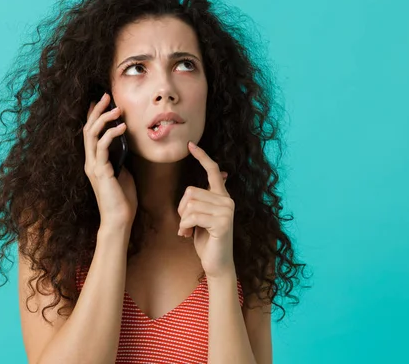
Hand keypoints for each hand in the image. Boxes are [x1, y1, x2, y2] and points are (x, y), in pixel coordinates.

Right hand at [84, 92, 136, 239]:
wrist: (119, 219)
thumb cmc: (123, 199)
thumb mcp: (123, 173)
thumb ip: (120, 159)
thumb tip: (126, 145)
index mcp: (94, 162)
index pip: (90, 133)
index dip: (93, 116)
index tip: (101, 101)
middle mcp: (90, 161)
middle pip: (88, 129)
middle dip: (97, 110)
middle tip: (107, 96)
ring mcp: (93, 166)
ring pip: (92, 134)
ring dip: (104, 119)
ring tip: (117, 109)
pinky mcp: (100, 171)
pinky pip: (103, 146)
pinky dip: (111, 134)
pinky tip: (122, 127)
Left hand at [177, 141, 234, 278]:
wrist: (216, 264)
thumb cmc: (206, 240)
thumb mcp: (201, 217)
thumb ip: (201, 201)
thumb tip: (204, 185)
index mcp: (222, 196)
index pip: (212, 170)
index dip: (202, 157)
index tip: (191, 145)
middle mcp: (227, 200)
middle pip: (191, 191)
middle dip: (181, 209)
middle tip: (185, 224)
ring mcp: (226, 211)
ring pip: (190, 204)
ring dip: (182, 220)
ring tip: (188, 230)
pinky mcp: (222, 222)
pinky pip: (192, 216)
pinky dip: (184, 226)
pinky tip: (188, 235)